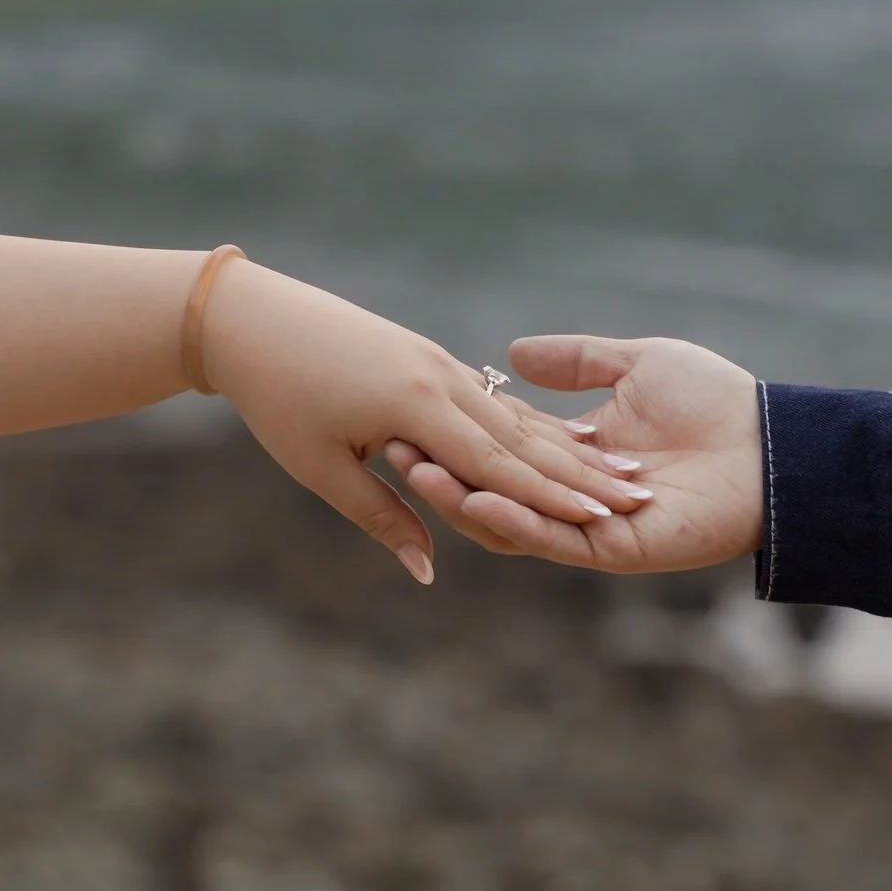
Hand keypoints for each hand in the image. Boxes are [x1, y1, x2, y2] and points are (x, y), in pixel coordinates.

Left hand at [202, 266, 649, 583]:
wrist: (251, 318)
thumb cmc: (277, 399)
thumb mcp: (322, 468)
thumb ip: (382, 518)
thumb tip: (427, 571)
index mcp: (417, 408)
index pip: (501, 464)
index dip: (556, 497)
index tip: (608, 520)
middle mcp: (441, 381)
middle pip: (524, 439)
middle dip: (583, 473)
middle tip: (640, 498)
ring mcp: (439, 364)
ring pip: (515, 417)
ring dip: (568, 448)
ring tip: (620, 471)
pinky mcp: (430, 357)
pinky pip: (493, 399)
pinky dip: (531, 424)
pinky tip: (566, 436)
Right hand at [386, 335, 762, 572]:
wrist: (770, 445)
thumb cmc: (714, 402)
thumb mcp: (635, 365)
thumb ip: (576, 363)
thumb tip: (513, 355)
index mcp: (577, 453)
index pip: (502, 449)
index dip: (458, 434)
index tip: (408, 412)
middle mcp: (575, 496)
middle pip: (494, 489)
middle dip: (443, 472)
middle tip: (392, 448)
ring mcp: (590, 528)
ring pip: (512, 521)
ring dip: (464, 500)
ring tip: (418, 473)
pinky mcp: (613, 552)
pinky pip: (552, 541)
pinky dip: (513, 523)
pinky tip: (477, 501)